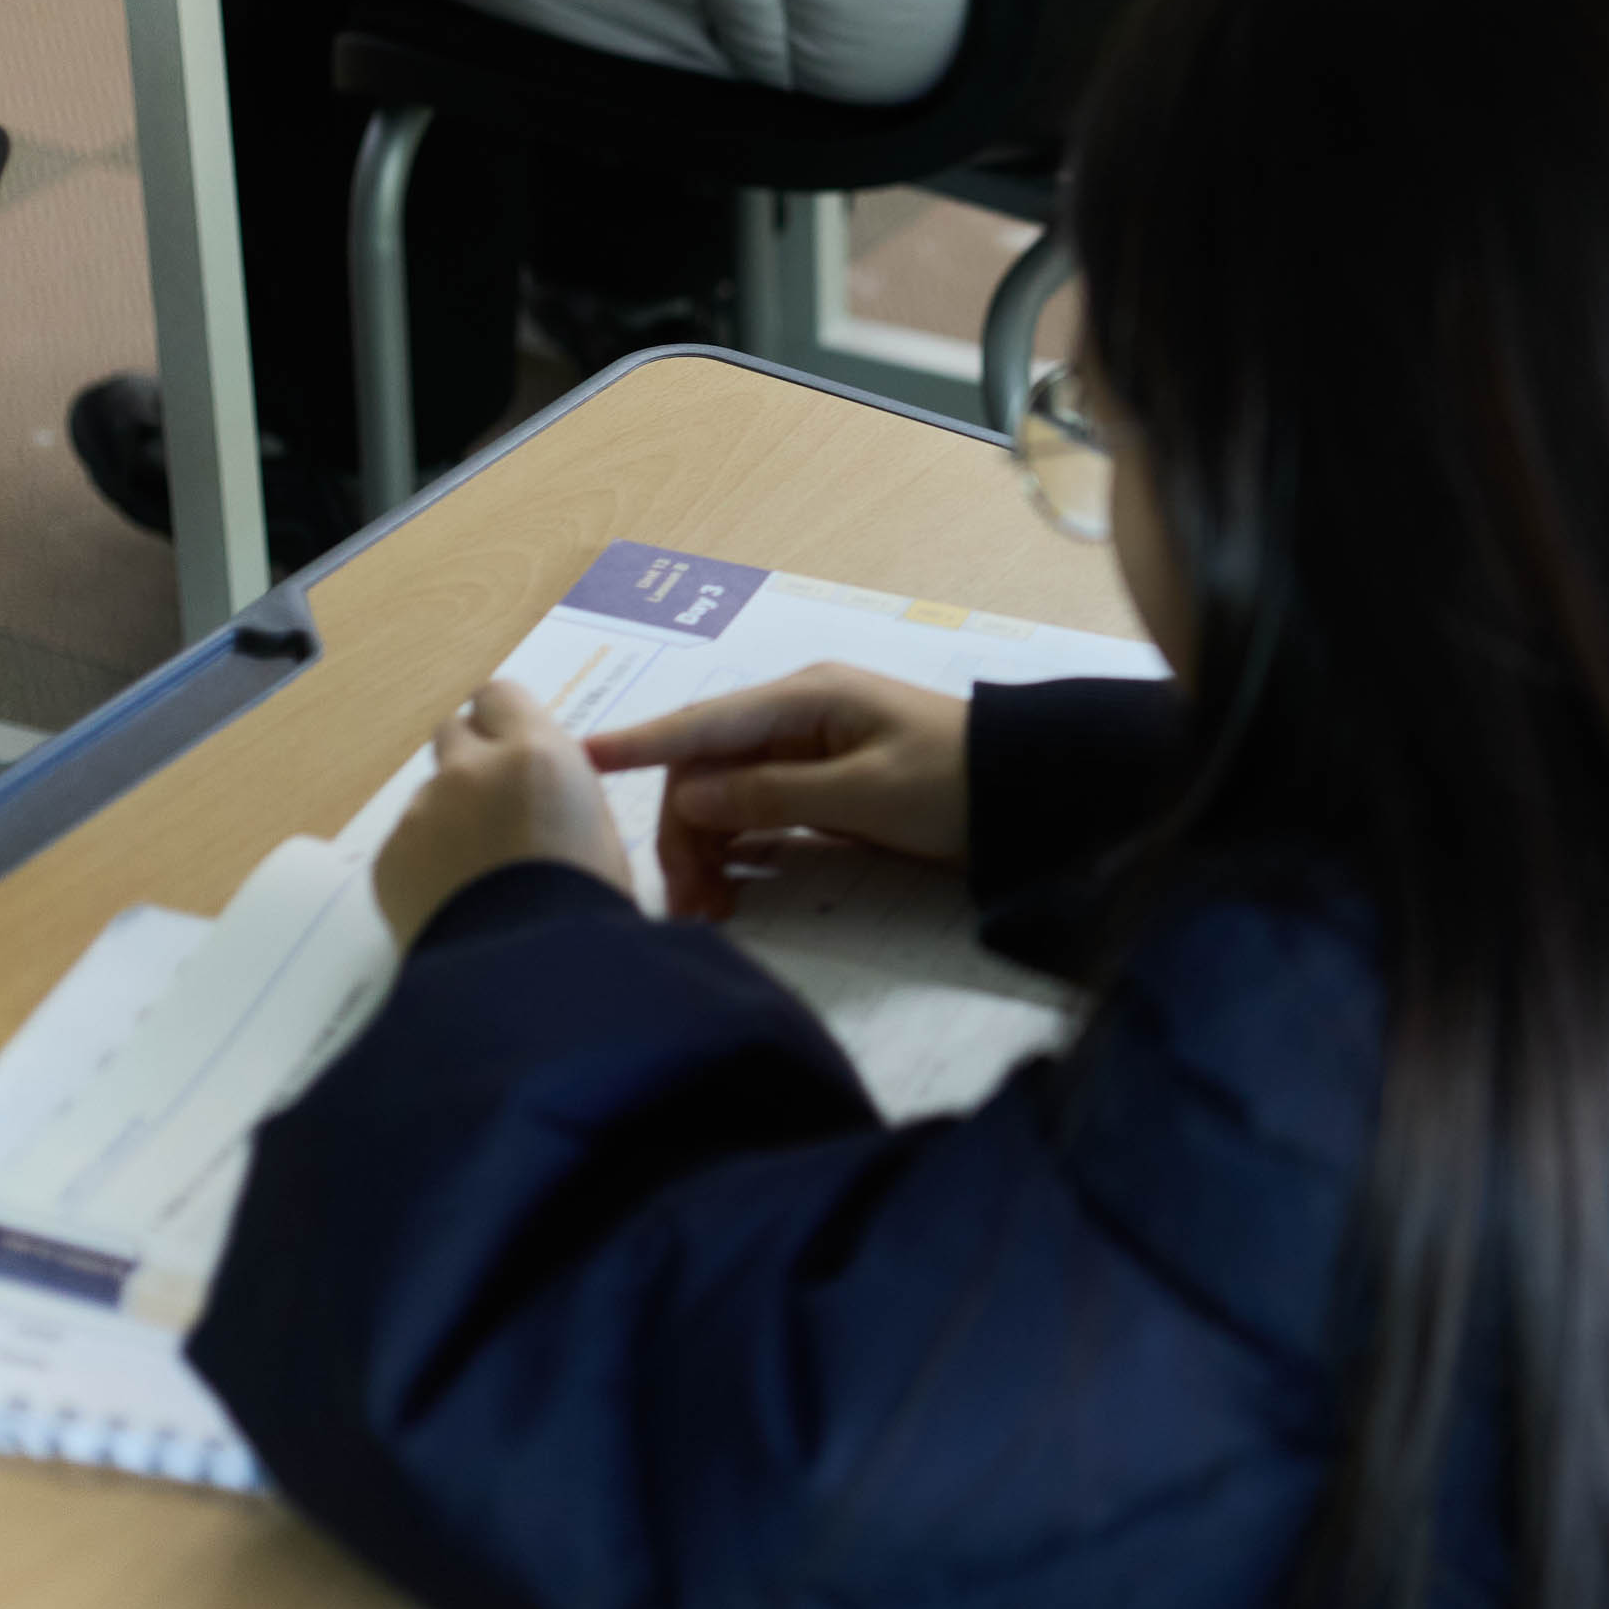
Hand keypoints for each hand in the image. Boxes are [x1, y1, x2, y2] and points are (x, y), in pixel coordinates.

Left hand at [373, 680, 633, 946]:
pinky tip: (452, 899)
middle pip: (453, 731)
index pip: (499, 695)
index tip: (517, 749)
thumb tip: (538, 783)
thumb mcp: (600, 828)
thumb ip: (561, 786)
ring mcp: (421, 814)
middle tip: (497, 806)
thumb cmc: (585, 900)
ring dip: (449, 815)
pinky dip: (426, 861)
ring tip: (476, 870)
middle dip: (472, 759)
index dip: (506, 721)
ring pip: (430, 794)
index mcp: (535, 753)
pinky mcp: (389, 858)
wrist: (524, 972)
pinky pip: (407, 843)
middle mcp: (470, 770)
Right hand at [585, 665, 970, 922]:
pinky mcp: (823, 786)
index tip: (578, 759)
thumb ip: (774, 794)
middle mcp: (798, 715)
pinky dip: (739, 849)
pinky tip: (731, 890)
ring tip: (711, 910)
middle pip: (705, 769)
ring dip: (708, 848)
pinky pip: (758, 813)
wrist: (1030, 794)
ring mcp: (809, 750)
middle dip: (685, 831)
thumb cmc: (955, 783)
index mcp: (807, 698)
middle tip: (691, 903)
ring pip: (726, 795)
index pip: (704, 722)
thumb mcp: (865, 793)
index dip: (639, 743)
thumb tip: (690, 797)